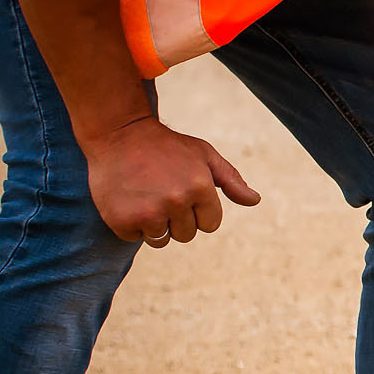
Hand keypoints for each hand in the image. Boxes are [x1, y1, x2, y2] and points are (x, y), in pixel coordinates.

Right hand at [83, 117, 259, 245]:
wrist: (118, 133)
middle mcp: (176, 201)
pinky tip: (126, 199)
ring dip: (153, 224)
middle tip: (160, 191)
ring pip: (161, 239)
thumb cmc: (166, 146)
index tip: (182, 191)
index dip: (197, 211)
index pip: (210, 224)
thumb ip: (231, 180)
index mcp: (200, 187)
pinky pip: (134, 237)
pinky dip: (129, 224)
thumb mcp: (204, 154)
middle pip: (186, 234)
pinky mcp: (122, 219)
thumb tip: (254, 200)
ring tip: (144, 196)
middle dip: (176, 218)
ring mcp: (148, 212)